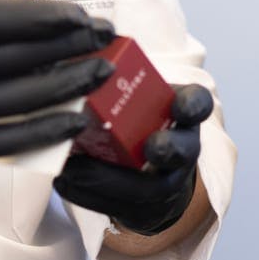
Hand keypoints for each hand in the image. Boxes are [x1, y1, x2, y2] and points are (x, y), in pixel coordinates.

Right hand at [0, 0, 115, 183]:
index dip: (45, 18)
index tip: (83, 15)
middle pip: (15, 59)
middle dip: (69, 46)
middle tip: (107, 36)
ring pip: (18, 101)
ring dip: (68, 87)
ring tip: (101, 71)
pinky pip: (7, 142)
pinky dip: (46, 132)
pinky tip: (76, 118)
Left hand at [53, 82, 212, 234]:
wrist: (154, 171)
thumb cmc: (141, 120)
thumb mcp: (145, 96)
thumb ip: (123, 76)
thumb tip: (77, 49)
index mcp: (183, 114)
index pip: (197, 104)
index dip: (192, 107)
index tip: (179, 107)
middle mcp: (182, 149)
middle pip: (181, 151)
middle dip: (166, 149)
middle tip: (149, 146)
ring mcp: (164, 184)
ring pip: (142, 189)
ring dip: (105, 176)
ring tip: (71, 165)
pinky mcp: (141, 210)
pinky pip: (115, 207)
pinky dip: (86, 194)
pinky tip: (62, 179)